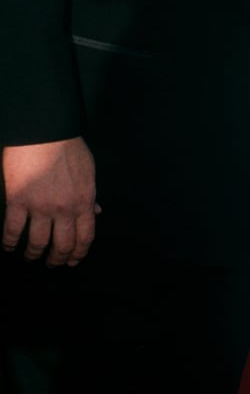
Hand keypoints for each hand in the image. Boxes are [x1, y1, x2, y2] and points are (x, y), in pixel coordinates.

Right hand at [2, 138, 98, 266]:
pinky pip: (12, 230)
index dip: (78, 253)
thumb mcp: (88, 170)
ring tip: (30, 256)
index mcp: (84, 201)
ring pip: (36, 243)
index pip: (85, 237)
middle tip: (51, 263)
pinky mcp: (18, 201)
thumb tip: (96, 212)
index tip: (72, 261)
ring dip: (33, 254)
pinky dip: (9, 242)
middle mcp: (64, 209)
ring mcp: (40, 206)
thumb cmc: (68, 147)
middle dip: (57, 259)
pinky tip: (8, 246)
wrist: (45, 131)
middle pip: (61, 246)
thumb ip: (90, 194)